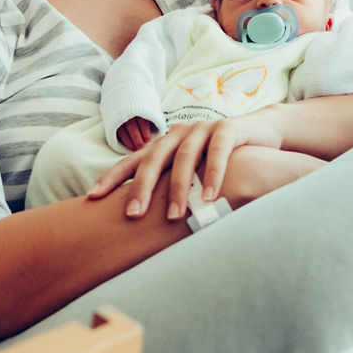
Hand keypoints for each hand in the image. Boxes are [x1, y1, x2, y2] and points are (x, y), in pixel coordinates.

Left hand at [87, 107, 287, 221]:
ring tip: (173, 217)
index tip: (92, 198)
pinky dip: (212, 174)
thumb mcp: (192, 173)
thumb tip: (143, 224)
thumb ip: (170, 189)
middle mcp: (177, 134)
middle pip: (152, 160)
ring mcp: (201, 128)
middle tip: (132, 215)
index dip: (111, 178)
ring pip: (183, 158)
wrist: (260, 132)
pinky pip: (217, 151)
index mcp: (163, 145)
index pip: (132, 162)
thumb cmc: (220, 161)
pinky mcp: (227, 128)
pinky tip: (209, 196)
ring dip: (178, 189)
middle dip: (140, 188)